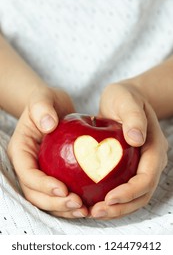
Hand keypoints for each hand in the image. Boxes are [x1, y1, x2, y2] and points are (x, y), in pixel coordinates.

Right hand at [8, 86, 87, 217]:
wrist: (52, 107)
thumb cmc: (46, 101)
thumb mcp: (42, 98)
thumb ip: (42, 107)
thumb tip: (48, 124)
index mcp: (21, 150)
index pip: (27, 174)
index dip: (43, 185)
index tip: (63, 189)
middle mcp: (27, 165)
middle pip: (35, 193)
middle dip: (54, 204)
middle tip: (78, 204)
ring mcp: (40, 171)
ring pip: (46, 199)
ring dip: (63, 209)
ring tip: (84, 210)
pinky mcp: (53, 173)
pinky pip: (59, 193)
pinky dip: (70, 202)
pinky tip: (88, 203)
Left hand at [89, 82, 167, 218]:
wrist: (125, 100)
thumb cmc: (126, 98)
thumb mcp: (128, 100)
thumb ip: (133, 118)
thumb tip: (136, 139)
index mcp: (154, 147)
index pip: (147, 177)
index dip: (130, 192)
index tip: (108, 198)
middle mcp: (150, 161)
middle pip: (141, 194)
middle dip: (121, 208)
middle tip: (96, 212)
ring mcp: (139, 165)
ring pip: (133, 196)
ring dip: (115, 208)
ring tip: (92, 212)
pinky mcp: (127, 167)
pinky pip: (122, 187)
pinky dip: (110, 198)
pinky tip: (91, 200)